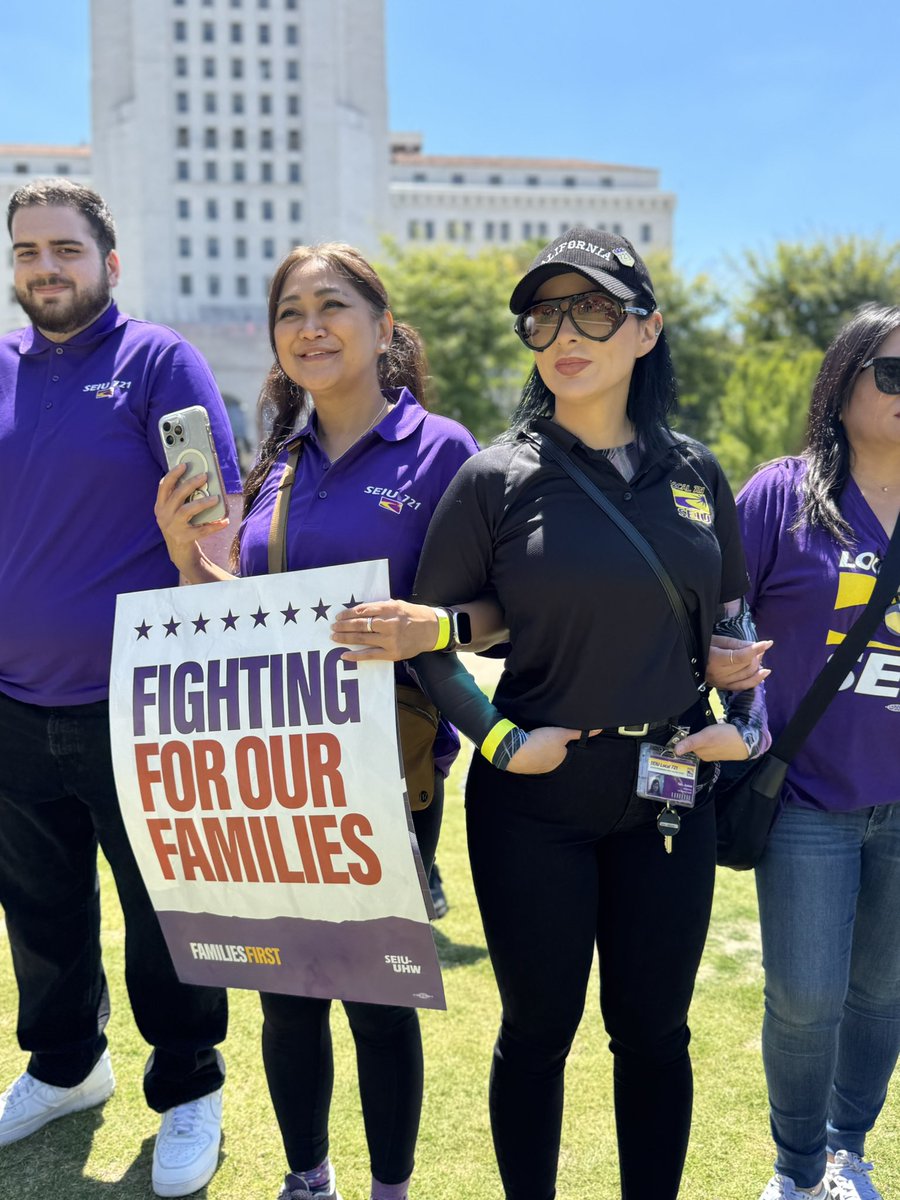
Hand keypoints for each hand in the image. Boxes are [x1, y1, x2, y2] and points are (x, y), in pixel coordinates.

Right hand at [155, 464, 229, 579]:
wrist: (181, 554)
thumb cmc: (181, 527)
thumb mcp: (176, 512)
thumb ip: (182, 499)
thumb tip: (200, 480)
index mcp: (160, 507)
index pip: (163, 486)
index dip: (173, 474)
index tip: (184, 465)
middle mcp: (163, 516)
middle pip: (177, 495)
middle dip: (191, 483)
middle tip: (204, 476)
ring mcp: (172, 528)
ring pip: (187, 510)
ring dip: (202, 503)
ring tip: (216, 498)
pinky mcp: (183, 539)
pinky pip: (201, 530)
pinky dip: (214, 525)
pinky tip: (225, 521)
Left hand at [332, 600, 442, 661]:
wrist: (432, 630)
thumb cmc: (413, 615)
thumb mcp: (397, 605)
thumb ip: (380, 608)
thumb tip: (359, 611)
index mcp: (390, 609)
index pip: (363, 610)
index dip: (349, 613)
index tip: (339, 616)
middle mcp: (389, 624)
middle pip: (360, 625)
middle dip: (344, 626)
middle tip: (333, 626)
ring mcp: (390, 640)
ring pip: (362, 639)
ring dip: (345, 638)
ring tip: (335, 637)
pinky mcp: (392, 653)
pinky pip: (370, 655)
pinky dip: (355, 655)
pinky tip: (344, 654)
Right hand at [506, 727, 601, 774]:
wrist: (514, 751)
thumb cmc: (541, 743)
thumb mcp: (561, 733)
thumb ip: (578, 732)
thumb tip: (599, 730)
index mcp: (560, 761)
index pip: (566, 750)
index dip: (563, 742)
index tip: (558, 734)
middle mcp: (549, 767)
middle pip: (553, 754)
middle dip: (551, 747)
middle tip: (547, 735)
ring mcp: (535, 767)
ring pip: (541, 756)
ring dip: (539, 749)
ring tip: (536, 739)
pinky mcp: (523, 765)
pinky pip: (530, 757)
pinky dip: (529, 751)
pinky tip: (526, 744)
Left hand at [673, 722, 748, 761]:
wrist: (747, 740)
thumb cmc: (725, 737)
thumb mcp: (705, 737)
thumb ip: (690, 743)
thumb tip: (675, 751)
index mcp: (701, 754)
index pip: (686, 747)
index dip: (682, 740)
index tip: (678, 733)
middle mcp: (706, 755)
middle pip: (693, 746)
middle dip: (690, 739)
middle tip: (688, 729)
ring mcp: (714, 752)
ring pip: (702, 745)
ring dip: (700, 738)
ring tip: (700, 730)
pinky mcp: (721, 748)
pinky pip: (710, 743)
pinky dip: (709, 738)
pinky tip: (712, 733)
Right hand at [706, 635, 772, 690]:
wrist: (688, 662)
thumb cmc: (701, 647)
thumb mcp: (715, 640)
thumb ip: (735, 643)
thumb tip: (754, 645)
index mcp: (715, 659)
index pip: (741, 656)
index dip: (756, 649)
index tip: (768, 643)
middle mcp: (719, 673)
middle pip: (747, 665)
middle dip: (757, 655)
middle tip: (759, 647)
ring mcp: (722, 682)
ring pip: (748, 674)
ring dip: (757, 664)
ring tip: (759, 656)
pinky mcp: (724, 687)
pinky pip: (745, 685)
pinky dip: (756, 679)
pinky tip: (765, 672)